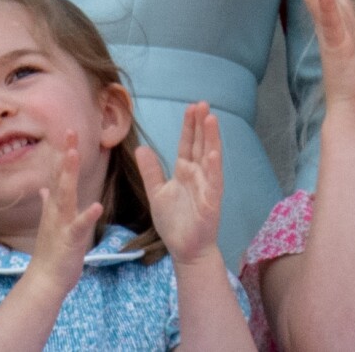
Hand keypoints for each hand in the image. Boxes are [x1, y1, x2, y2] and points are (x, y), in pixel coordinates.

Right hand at [29, 131, 102, 295]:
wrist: (45, 282)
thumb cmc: (51, 251)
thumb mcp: (51, 222)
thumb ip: (48, 203)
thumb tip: (43, 188)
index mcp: (56, 205)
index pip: (59, 173)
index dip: (64, 152)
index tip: (69, 131)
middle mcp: (56, 210)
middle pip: (61, 176)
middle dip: (66, 154)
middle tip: (70, 132)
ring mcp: (62, 223)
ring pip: (65, 194)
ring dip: (69, 174)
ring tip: (73, 155)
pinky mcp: (70, 239)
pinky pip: (80, 225)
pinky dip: (87, 215)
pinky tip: (97, 205)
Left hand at [135, 102, 222, 264]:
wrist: (184, 250)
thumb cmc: (173, 222)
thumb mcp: (156, 193)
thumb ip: (151, 171)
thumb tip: (140, 148)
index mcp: (185, 171)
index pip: (188, 143)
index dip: (189, 126)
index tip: (191, 107)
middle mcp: (198, 174)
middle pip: (200, 144)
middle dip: (201, 125)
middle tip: (202, 104)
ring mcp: (207, 186)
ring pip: (210, 157)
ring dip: (211, 138)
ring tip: (210, 119)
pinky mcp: (211, 201)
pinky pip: (213, 181)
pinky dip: (213, 167)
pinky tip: (213, 153)